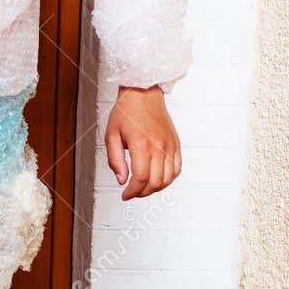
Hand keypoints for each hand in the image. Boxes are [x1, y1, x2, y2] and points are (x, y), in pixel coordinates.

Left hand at [105, 85, 181, 199]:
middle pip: (155, 182)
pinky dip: (169, 179)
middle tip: (133, 193)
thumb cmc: (126, 112)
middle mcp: (158, 146)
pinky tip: (159, 178)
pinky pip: (177, 168)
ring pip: (168, 178)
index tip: (126, 195)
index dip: (132, 192)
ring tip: (145, 187)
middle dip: (142, 193)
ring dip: (156, 188)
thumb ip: (115, 160)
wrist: (143, 93)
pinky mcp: (175, 144)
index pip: (140, 178)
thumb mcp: (111, 136)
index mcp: (141, 145)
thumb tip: (121, 180)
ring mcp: (169, 145)